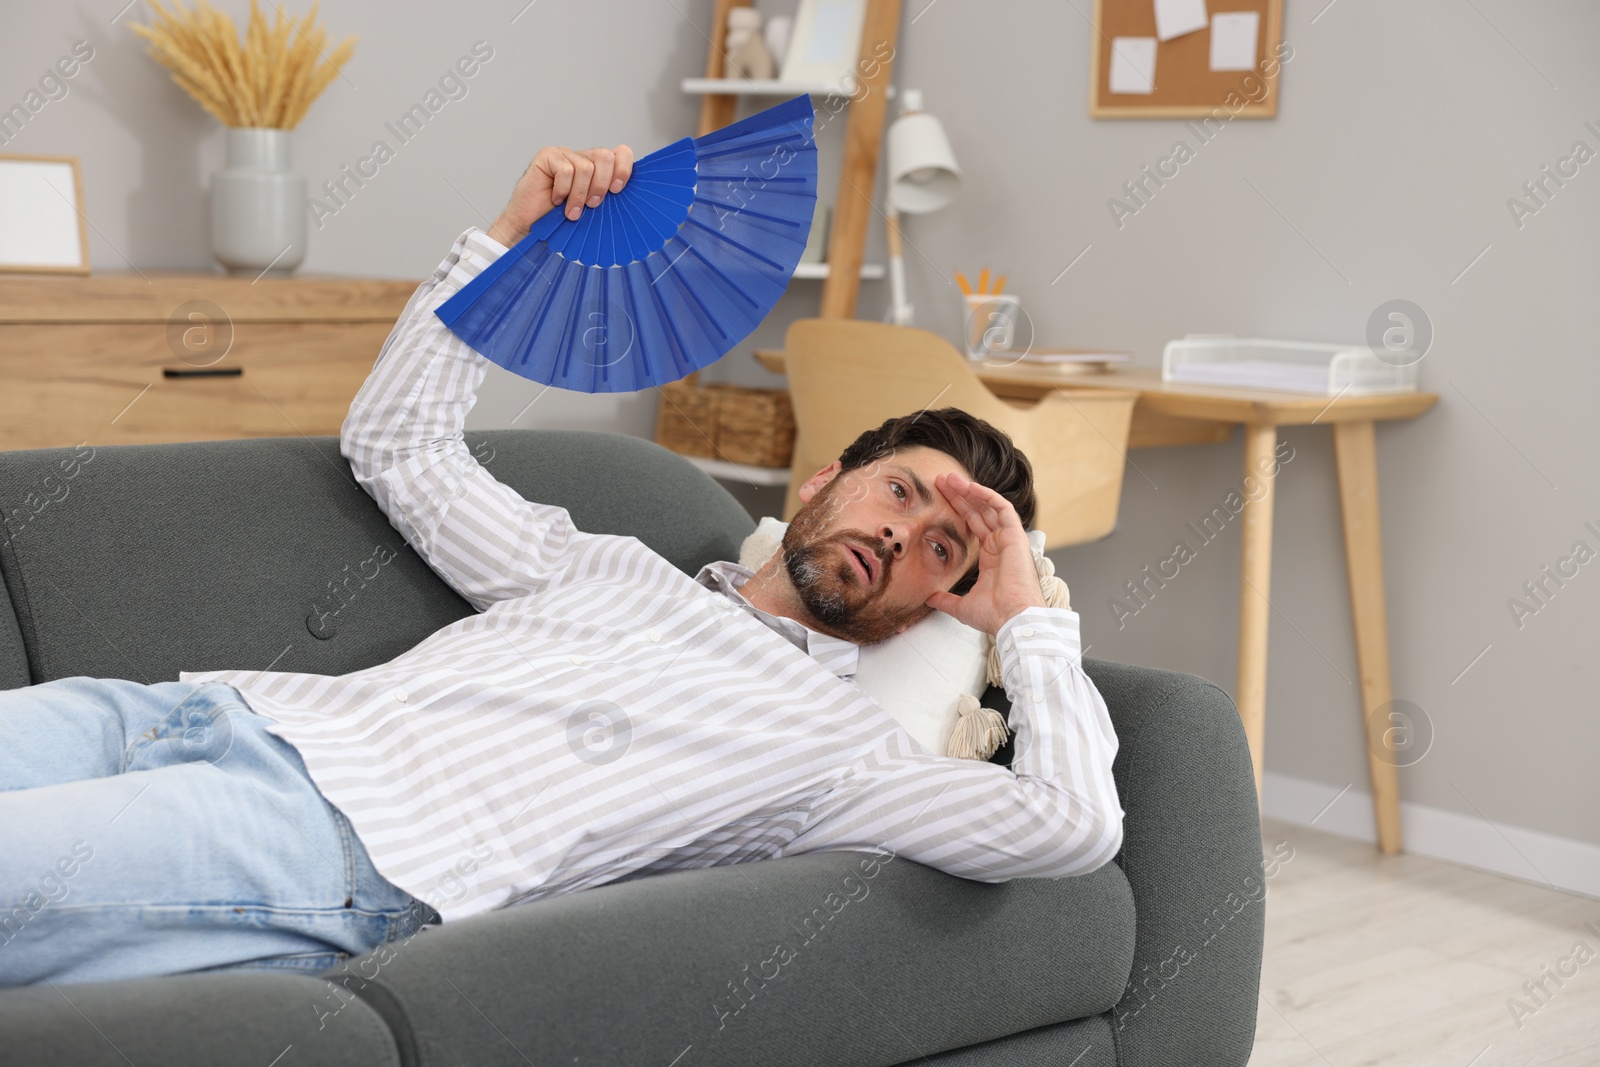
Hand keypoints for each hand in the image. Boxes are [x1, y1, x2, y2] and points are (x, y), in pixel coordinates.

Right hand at [486, 144, 634, 246]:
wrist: (530, 227)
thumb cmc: (561, 221)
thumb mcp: (592, 210)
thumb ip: (608, 198)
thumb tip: (628, 197)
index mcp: (598, 168)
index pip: (621, 153)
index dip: (623, 169)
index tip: (617, 191)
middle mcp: (582, 157)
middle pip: (605, 156)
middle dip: (601, 185)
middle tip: (592, 205)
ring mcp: (564, 154)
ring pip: (585, 167)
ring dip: (579, 195)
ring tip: (571, 212)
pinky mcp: (547, 156)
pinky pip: (565, 170)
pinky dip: (562, 190)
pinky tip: (556, 200)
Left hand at [923, 472, 1044, 637]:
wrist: (1011, 619)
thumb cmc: (994, 615)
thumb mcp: (961, 606)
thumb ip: (945, 599)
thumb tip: (929, 598)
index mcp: (991, 557)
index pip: (973, 525)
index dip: (957, 509)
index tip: (939, 497)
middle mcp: (1000, 545)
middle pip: (979, 511)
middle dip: (960, 495)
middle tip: (941, 480)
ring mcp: (1009, 539)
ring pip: (989, 506)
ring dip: (970, 490)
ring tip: (950, 478)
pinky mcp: (1016, 536)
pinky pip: (1002, 508)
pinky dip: (987, 496)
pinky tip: (970, 487)